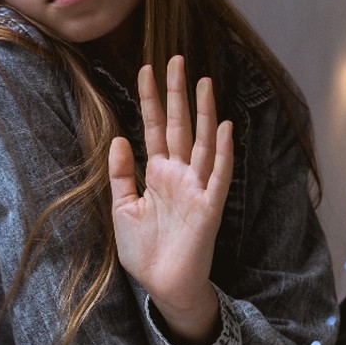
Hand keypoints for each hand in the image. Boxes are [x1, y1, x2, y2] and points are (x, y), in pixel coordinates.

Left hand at [108, 55, 232, 344]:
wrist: (163, 286)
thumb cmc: (145, 252)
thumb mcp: (123, 209)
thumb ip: (122, 175)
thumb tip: (120, 138)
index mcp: (158, 174)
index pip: (155, 128)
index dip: (150, 99)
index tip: (146, 68)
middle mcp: (179, 175)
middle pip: (180, 126)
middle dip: (176, 93)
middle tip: (176, 59)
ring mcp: (197, 188)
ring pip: (202, 142)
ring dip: (204, 112)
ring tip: (203, 82)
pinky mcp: (210, 207)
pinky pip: (219, 175)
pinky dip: (223, 152)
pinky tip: (225, 128)